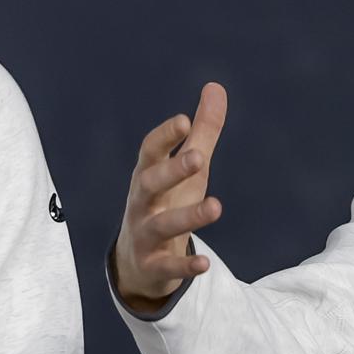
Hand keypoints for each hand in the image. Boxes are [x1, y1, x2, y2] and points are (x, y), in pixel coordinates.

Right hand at [113, 82, 227, 313]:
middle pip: (150, 183)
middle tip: (198, 158)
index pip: (150, 152)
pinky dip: (184, 265)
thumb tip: (216, 87)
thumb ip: (202, 132)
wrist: (137, 262)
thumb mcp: (185, 168)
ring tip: (216, 206)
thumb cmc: (165, 203)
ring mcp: (145, 234)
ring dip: (188, 216)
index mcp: (147, 175)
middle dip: (172, 171)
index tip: (184, 120)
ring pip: (162, 225)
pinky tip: (205, 262)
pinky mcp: (154, 265)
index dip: (165, 136)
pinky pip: (168, 265)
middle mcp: (142, 203)